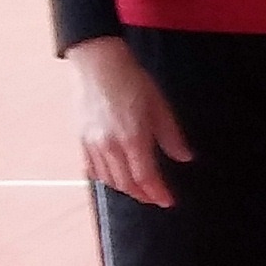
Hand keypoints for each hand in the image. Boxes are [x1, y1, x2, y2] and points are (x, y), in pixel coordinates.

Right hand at [71, 37, 191, 206]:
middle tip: (156, 197)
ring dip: (125, 189)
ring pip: (108, 179)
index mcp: (132, 138)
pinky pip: (92, 168)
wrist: (98, 64)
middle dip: (143, 195)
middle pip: (126, 184)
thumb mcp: (159, 106)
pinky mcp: (81, 139)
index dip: (158, 193)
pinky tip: (115, 177)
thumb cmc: (131, 81)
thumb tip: (184, 157)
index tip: (168, 201)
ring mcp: (93, 144)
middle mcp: (110, 146)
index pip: (146, 177)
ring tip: (139, 189)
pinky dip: (105, 178)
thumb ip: (171, 136)